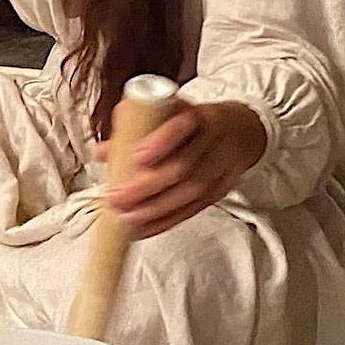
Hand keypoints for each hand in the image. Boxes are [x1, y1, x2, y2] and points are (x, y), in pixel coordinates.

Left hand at [97, 101, 266, 238]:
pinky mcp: (221, 191)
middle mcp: (215, 142)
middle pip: (184, 169)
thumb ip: (136, 129)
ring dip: (154, 210)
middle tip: (117, 198)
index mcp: (201, 117)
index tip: (137, 156)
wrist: (242, 131)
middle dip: (146, 188)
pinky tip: (142, 229)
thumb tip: (102, 152)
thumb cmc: (196, 123)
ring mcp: (221, 169)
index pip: (184, 127)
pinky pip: (193, 210)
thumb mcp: (170, 114)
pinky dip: (165, 222)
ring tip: (125, 218)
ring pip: (190, 194)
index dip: (162, 142)